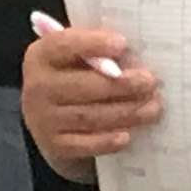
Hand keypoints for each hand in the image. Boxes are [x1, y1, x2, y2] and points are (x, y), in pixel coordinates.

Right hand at [21, 20, 156, 179]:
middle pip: (83, 86)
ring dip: (126, 112)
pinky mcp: (55, 146)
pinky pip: (85, 144)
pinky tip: (128, 136)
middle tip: (150, 82)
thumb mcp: (75, 58)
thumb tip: (133, 55)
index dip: (93, 44)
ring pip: (90, 116)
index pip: (64, 45)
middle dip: (121, 84)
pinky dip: (107, 141)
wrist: (50, 121)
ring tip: (153, 108)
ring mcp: (43, 119)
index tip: (123, 44)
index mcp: (41, 55)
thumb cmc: (72, 78)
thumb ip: (96, 52)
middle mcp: (37, 87)